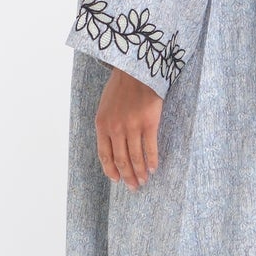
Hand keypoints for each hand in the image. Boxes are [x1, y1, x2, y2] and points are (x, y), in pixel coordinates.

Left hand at [95, 64, 162, 188]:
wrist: (135, 69)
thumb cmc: (121, 86)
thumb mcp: (105, 106)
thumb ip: (107, 125)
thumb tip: (114, 145)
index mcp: (102, 125)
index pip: (104, 154)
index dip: (111, 170)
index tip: (117, 180)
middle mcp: (115, 128)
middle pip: (121, 160)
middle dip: (127, 176)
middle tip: (133, 186)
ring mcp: (132, 126)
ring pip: (135, 157)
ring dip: (140, 172)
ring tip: (144, 180)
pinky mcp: (148, 123)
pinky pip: (150, 147)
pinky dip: (152, 160)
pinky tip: (154, 168)